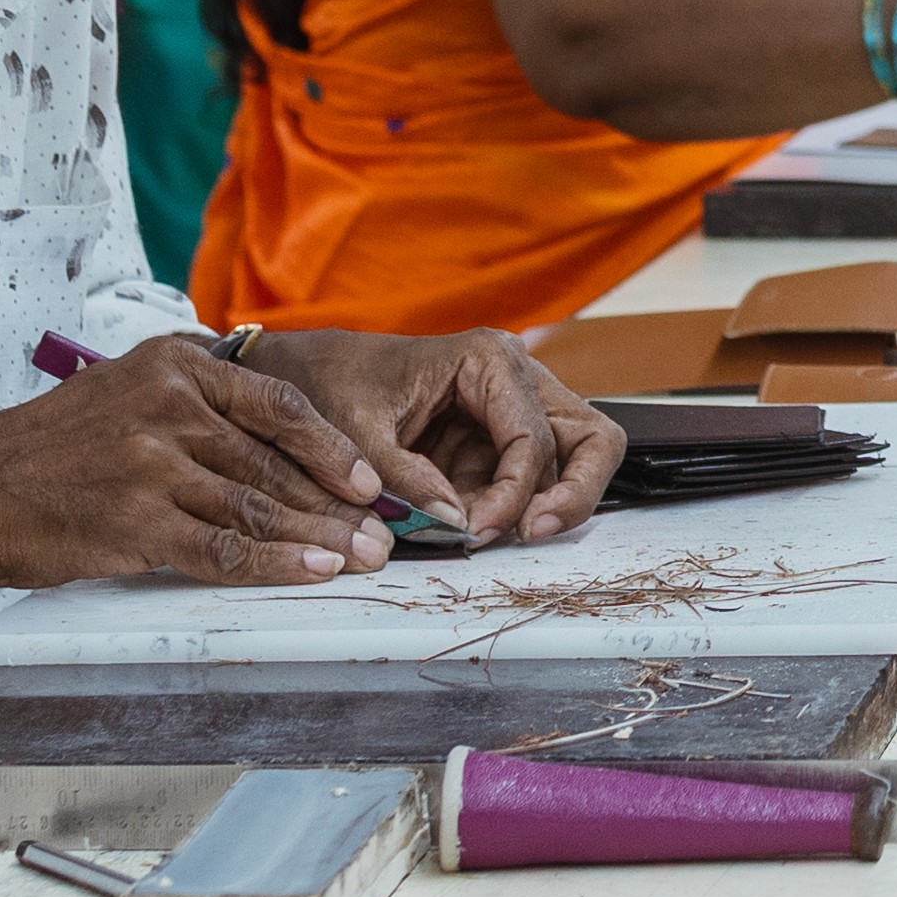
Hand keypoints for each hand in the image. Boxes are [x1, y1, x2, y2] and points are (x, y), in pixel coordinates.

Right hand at [0, 334, 395, 590]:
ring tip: (363, 559)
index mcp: (175, 365)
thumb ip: (193, 409)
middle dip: (335, 503)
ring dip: (318, 537)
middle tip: (385, 532)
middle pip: (274, 461)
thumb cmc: (46, 449)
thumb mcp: (124, 394)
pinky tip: (310, 573)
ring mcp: (149, 462)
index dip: (332, 447)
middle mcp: (168, 405)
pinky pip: (219, 546)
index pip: (277, 404)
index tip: (370, 479)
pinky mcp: (131, 520)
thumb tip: (273, 450)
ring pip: (256, 504)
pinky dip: (272, 564)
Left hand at [250, 328, 623, 545]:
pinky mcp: (496, 444)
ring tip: (499, 536)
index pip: (534, 435)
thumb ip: (402, 477)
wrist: (304, 377)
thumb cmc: (332, 385)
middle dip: (574, 492)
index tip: (478, 530)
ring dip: (546, 505)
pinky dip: (509, 510)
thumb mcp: (356, 432)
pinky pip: (529, 482)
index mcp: (489, 360)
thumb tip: (453, 521)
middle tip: (535, 532)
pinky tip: (471, 528)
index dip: (515, 491)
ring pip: (574, 461)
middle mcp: (517, 380)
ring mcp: (514, 412)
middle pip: (591, 439)